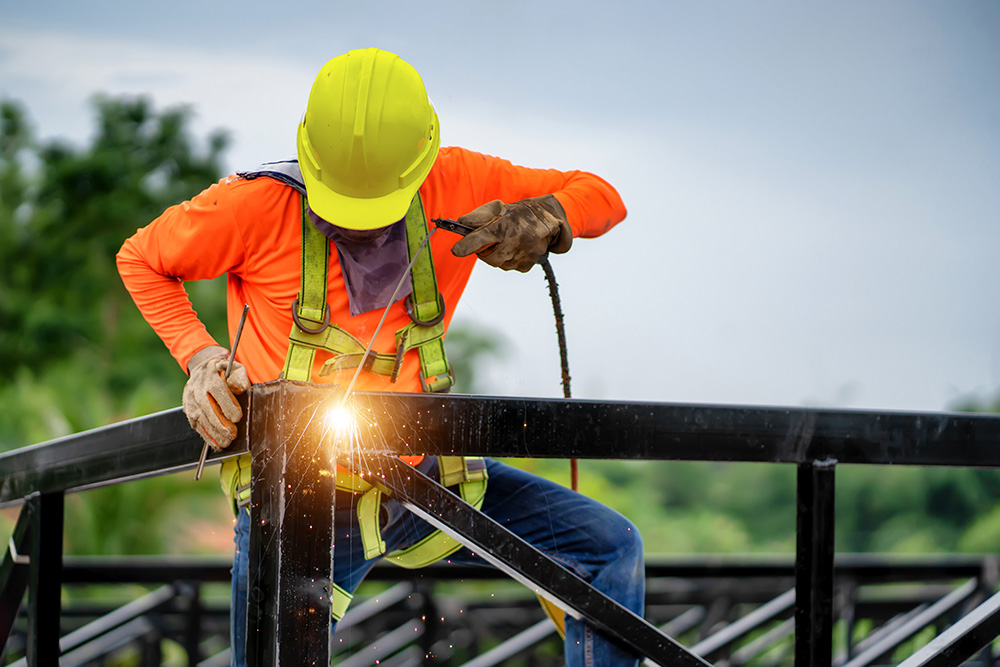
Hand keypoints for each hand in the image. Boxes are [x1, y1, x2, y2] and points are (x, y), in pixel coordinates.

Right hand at [182, 346, 250, 450]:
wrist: (203, 369)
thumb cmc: (224, 370)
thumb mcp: (234, 367)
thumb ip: (239, 377)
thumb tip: (238, 389)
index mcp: (210, 377)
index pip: (218, 393)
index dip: (228, 406)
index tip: (238, 417)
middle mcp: (197, 389)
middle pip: (208, 409)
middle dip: (221, 425)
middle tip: (232, 435)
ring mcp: (190, 400)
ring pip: (201, 419)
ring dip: (214, 433)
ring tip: (226, 442)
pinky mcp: (188, 410)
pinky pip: (196, 425)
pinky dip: (206, 436)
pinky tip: (216, 443)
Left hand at [451, 195, 572, 271]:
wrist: (547, 217)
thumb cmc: (517, 213)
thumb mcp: (498, 208)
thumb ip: (478, 216)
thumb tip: (462, 222)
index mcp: (504, 224)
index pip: (482, 237)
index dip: (467, 245)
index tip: (456, 250)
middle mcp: (515, 239)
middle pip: (489, 258)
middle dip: (485, 253)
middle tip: (489, 243)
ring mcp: (524, 253)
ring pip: (500, 264)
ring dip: (498, 256)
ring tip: (506, 242)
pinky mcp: (529, 263)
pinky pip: (511, 267)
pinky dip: (510, 260)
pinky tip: (516, 248)